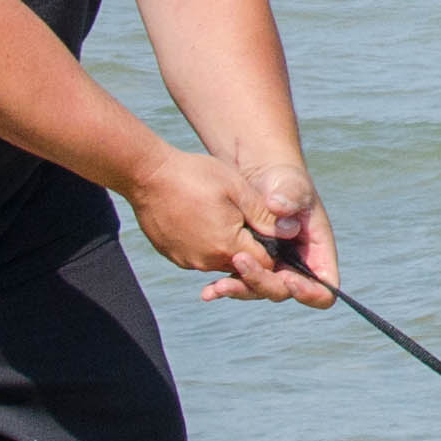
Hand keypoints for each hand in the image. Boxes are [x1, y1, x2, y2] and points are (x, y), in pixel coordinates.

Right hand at [128, 153, 332, 306]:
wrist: (146, 176)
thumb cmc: (194, 176)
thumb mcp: (236, 188)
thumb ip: (264, 215)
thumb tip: (293, 233)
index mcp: (228, 246)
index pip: (264, 263)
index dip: (273, 249)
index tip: (271, 231)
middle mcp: (207, 262)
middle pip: (243, 265)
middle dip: (250, 249)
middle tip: (245, 219)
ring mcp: (187, 261)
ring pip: (220, 262)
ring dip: (227, 246)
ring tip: (222, 216)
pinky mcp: (173, 256)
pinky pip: (199, 257)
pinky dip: (205, 244)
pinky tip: (202, 220)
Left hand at [202, 160, 335, 307]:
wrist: (260, 178)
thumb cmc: (284, 181)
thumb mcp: (292, 185)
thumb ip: (290, 196)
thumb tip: (278, 208)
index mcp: (317, 253)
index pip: (324, 287)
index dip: (308, 292)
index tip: (287, 279)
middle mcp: (297, 267)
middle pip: (284, 291)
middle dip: (262, 283)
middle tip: (240, 261)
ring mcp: (273, 269)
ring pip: (259, 291)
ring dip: (239, 289)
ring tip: (216, 286)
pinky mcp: (252, 266)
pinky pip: (241, 283)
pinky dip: (225, 287)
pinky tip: (208, 291)